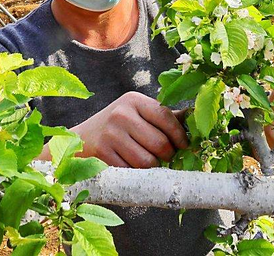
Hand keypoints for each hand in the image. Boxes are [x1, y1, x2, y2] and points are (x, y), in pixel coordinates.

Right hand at [72, 91, 188, 167]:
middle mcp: (121, 114)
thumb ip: (163, 116)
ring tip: (149, 162)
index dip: (179, 135)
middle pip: (160, 143)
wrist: (80, 140)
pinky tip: (133, 167)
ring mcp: (110, 134)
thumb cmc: (117, 126)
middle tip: (166, 157)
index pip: (166, 117)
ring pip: (147, 161)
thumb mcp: (137, 113)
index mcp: (134, 100)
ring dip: (153, 167)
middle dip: (168, 155)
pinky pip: (131, 171)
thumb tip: (194, 116)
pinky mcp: (102, 154)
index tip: (184, 146)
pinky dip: (137, 174)